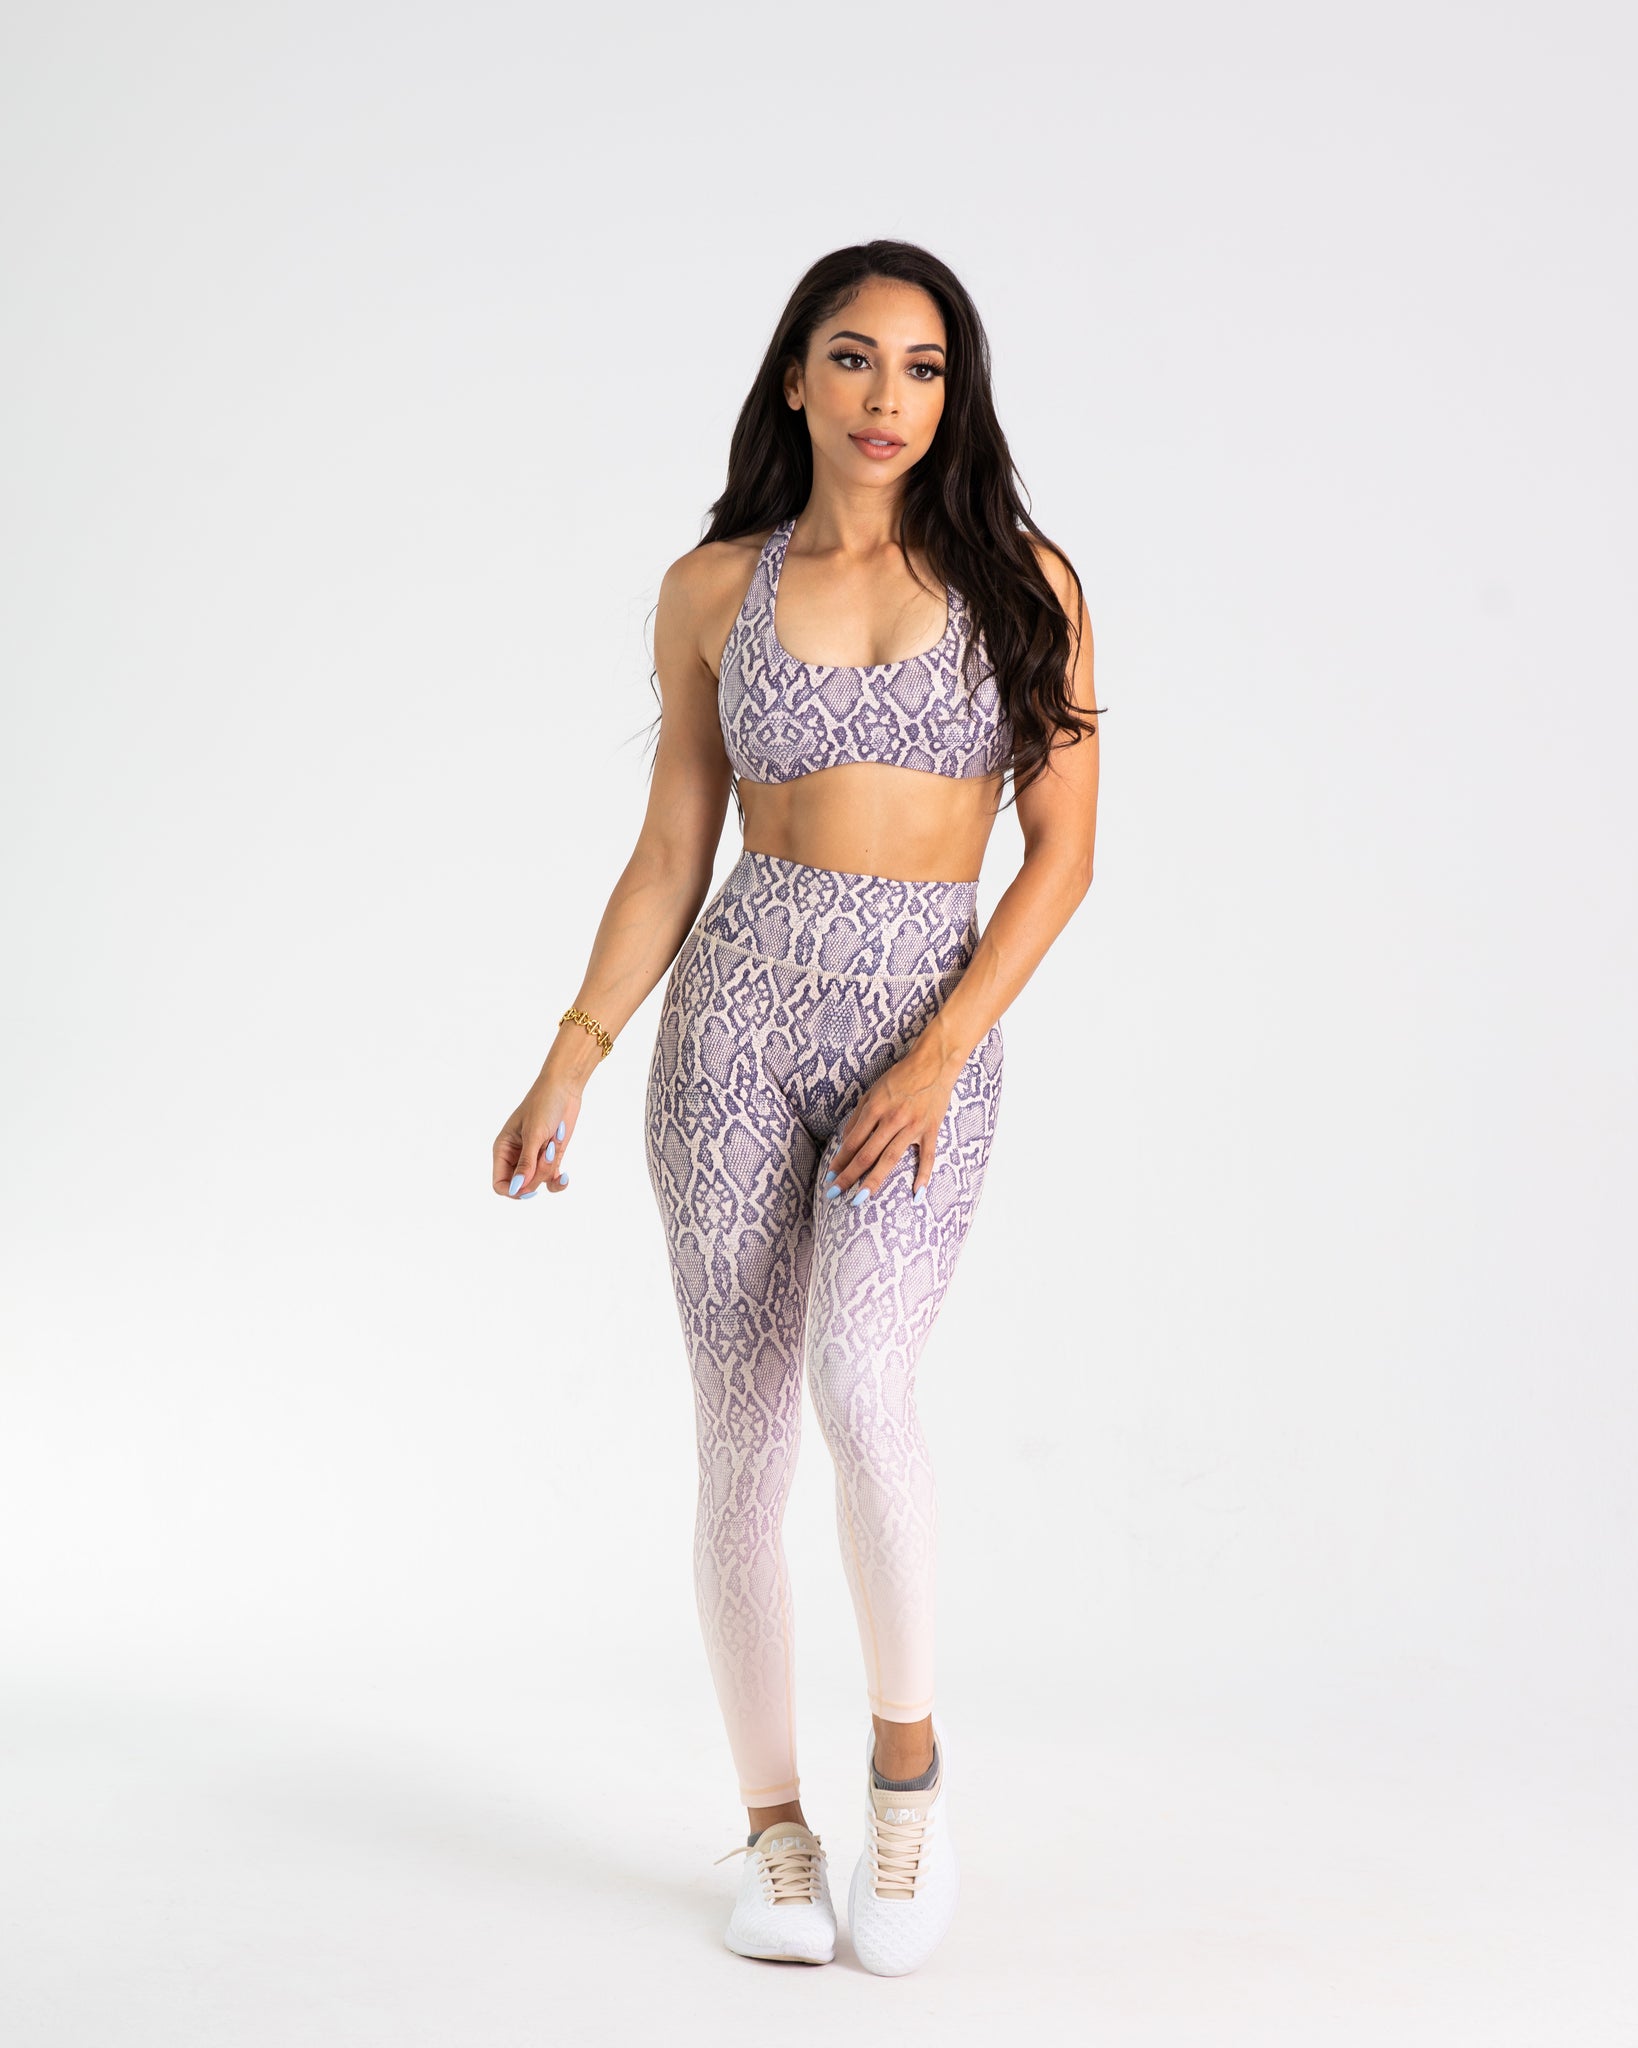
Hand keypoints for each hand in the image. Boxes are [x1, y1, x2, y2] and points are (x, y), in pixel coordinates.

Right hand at [493, 1067, 579, 1199]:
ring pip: (539, 1182)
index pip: (500, 1184)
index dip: (513, 1190)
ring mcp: (533, 1158)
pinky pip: (551, 1180)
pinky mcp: (549, 1157)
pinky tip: (565, 1177)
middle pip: (522, 1185)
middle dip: (537, 1173)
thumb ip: (526, 1163)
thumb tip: (517, 1188)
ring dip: (550, 1169)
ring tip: (554, 1144)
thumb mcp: (534, 1134)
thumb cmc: (544, 1105)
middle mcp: (516, 1156)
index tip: (530, 1185)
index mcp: (503, 1149)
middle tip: (548, 1151)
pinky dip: (558, 1181)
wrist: (564, 1088)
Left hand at [824, 1041, 959, 1206]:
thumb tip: (845, 1143)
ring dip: (873, 1181)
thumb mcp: (872, 1091)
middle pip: (866, 1154)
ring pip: (890, 1159)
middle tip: (835, 1194)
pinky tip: (916, 1195)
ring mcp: (912, 1126)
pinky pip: (927, 1157)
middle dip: (848, 1176)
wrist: (933, 1063)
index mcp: (875, 1108)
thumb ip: (858, 1117)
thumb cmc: (900, 1077)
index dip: (839, 1161)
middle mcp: (892, 1119)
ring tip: (859, 1199)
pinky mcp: (931, 1130)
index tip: (829, 1178)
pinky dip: (923, 1176)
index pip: (852, 1142)